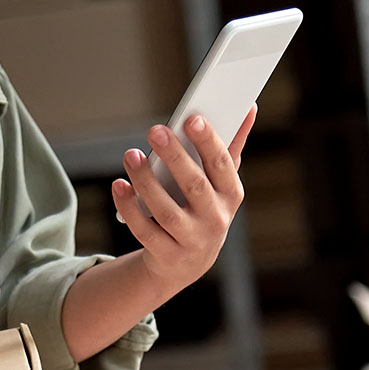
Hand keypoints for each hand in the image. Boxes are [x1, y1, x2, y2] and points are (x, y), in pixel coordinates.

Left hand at [111, 105, 256, 293]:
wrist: (186, 264)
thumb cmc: (204, 209)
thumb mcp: (220, 182)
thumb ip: (231, 145)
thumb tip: (249, 105)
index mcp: (231, 194)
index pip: (222, 165)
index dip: (208, 141)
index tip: (191, 118)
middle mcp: (215, 219)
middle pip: (194, 185)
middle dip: (175, 156)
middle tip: (155, 130)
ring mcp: (190, 239)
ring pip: (166, 209)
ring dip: (146, 181)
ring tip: (131, 155)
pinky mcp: (166, 254)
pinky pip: (144, 230)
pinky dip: (130, 207)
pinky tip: (119, 185)